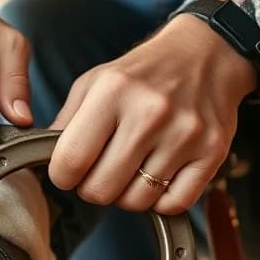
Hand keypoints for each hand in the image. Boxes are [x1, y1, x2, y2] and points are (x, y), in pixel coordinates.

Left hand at [47, 0, 255, 213]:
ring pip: (137, 202)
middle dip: (92, 188)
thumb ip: (66, 122)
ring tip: (131, 170)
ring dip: (127, 194)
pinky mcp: (212, 152)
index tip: (68, 171)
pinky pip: (174, 204)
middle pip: (101, 190)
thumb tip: (46, 162)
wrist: (206, 54)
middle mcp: (150, 113)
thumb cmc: (143, 73)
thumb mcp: (94, 82)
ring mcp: (185, 134)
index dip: (62, 176)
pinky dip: (161, 200)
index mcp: (113, 91)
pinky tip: (158, 177)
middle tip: (100, 172)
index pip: (70, 161)